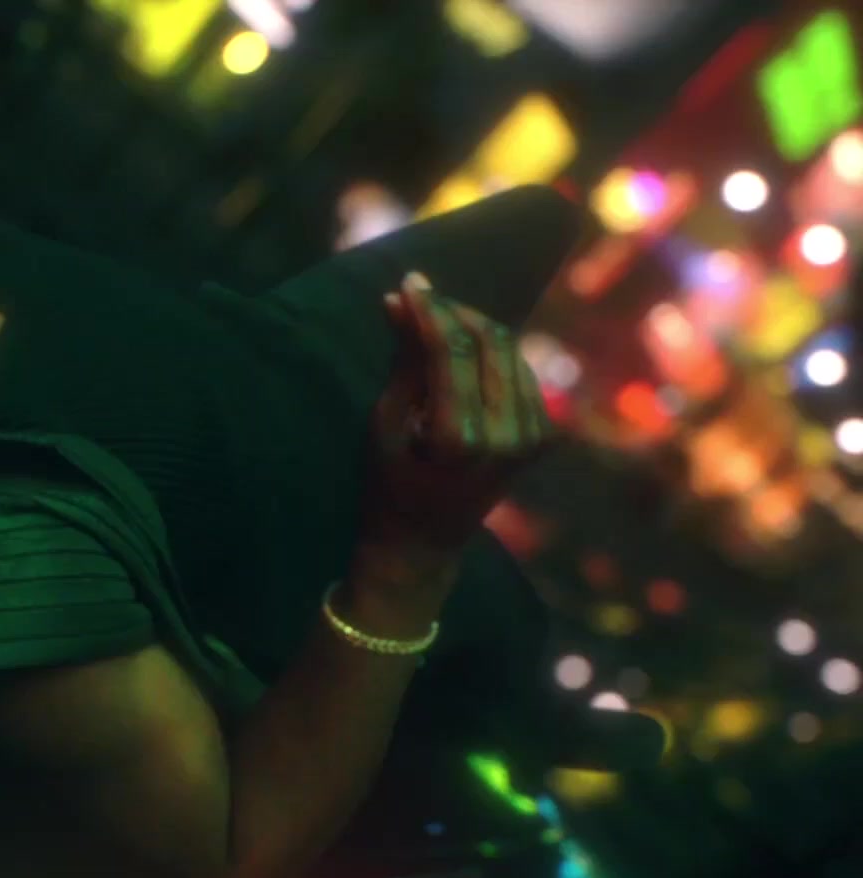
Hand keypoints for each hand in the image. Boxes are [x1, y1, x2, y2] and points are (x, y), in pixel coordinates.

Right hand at [361, 271, 556, 564]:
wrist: (425, 543)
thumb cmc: (389, 488)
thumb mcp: (384, 426)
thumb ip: (403, 363)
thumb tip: (400, 301)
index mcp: (462, 440)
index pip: (452, 352)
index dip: (432, 310)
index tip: (410, 282)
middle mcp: (509, 436)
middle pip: (491, 342)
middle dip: (456, 313)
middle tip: (422, 297)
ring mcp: (534, 437)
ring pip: (510, 352)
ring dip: (474, 330)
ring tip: (436, 325)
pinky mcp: (545, 436)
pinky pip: (521, 373)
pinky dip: (492, 355)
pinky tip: (464, 355)